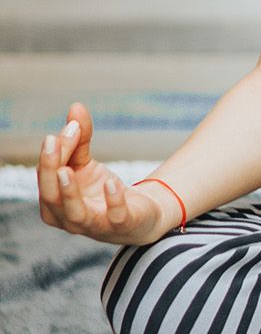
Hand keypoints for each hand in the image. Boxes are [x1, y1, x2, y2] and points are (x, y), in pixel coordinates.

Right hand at [36, 102, 174, 245]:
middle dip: (49, 169)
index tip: (69, 126)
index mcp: (55, 203)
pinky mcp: (122, 225)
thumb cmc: (103, 190)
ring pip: (75, 214)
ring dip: (69, 192)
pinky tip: (111, 182)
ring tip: (66, 170)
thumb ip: (79, 139)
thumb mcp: (87, 164)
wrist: (140, 215)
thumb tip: (75, 107)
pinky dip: (112, 200)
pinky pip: (115, 217)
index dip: (53, 153)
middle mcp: (69, 219)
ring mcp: (96, 225)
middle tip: (53, 140)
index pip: (46, 178)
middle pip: (51, 197)